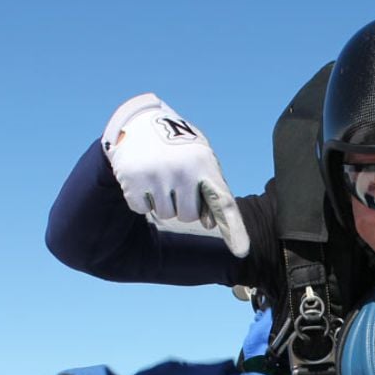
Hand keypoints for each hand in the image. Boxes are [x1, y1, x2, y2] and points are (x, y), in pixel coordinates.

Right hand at [102, 93, 249, 256]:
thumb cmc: (180, 149)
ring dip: (162, 201)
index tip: (242, 252)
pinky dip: (141, 198)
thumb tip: (210, 224)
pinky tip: (142, 177)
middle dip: (182, 204)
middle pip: (188, 216)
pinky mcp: (132, 180)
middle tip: (175, 182)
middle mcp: (182, 171)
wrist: (141, 122)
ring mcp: (156, 175)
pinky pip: (141, 209)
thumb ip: (210, 191)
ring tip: (159, 175)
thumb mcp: (201, 162)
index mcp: (205, 166)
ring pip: (165, 214)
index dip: (235, 230)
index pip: (223, 204)